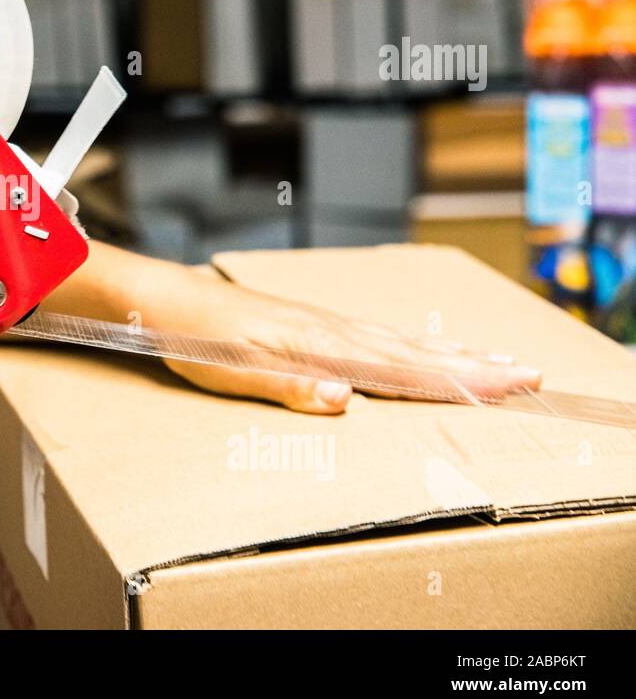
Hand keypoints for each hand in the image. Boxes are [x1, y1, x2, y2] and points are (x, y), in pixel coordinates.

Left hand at [133, 261, 541, 414]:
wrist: (167, 299)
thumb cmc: (195, 339)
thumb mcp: (232, 372)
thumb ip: (288, 386)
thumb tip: (345, 399)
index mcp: (318, 346)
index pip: (400, 368)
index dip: (455, 380)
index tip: (507, 385)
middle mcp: (331, 330)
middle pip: (415, 351)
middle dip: (474, 365)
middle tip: (531, 375)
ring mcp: (324, 323)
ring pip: (402, 339)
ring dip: (453, 351)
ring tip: (498, 359)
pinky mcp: (313, 323)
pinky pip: (379, 334)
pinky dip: (414, 342)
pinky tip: (425, 346)